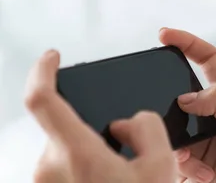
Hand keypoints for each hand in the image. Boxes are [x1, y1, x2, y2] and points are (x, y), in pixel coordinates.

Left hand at [25, 50, 176, 182]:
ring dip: (93, 151)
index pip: (42, 100)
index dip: (44, 71)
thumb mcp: (161, 166)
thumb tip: (130, 121)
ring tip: (122, 177)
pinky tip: (111, 182)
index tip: (52, 57)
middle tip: (127, 155)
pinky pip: (67, 167)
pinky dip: (88, 167)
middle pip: (69, 125)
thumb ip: (149, 127)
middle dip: (95, 127)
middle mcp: (50, 168)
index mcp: (77, 155)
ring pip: (69, 147)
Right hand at [159, 28, 215, 182]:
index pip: (207, 58)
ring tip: (193, 153)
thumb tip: (188, 96)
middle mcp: (210, 112)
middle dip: (168, 95)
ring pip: (169, 122)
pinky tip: (201, 171)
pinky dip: (180, 161)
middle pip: (179, 90)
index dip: (188, 42)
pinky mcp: (185, 159)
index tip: (165, 34)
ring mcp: (196, 135)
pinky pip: (168, 151)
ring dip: (175, 137)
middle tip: (159, 101)